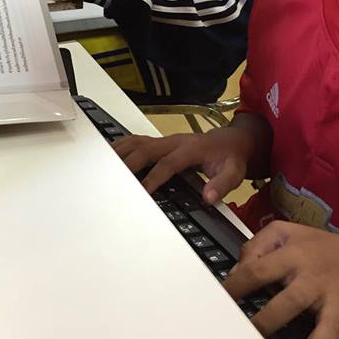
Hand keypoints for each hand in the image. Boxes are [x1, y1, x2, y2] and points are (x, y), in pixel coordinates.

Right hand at [112, 127, 254, 203]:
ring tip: (103, 167)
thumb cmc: (230, 157)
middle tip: (113, 181)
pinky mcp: (160, 142)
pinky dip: (121, 147)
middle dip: (128, 164)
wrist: (232, 141)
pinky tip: (110, 156)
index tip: (143, 192)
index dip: (154, 177)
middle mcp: (174, 142)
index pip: (168, 163)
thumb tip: (208, 197)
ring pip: (136, 141)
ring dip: (120, 152)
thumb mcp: (235, 171)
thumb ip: (222, 184)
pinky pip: (136, 141)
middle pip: (144, 149)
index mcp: (191, 149)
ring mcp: (165, 140)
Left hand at [224, 221, 338, 338]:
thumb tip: (238, 270)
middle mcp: (317, 281)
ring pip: (327, 329)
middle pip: (290, 301)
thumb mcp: (287, 233)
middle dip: (268, 320)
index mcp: (296, 257)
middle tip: (248, 336)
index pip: (259, 269)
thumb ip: (258, 244)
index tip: (220, 300)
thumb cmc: (321, 249)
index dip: (237, 284)